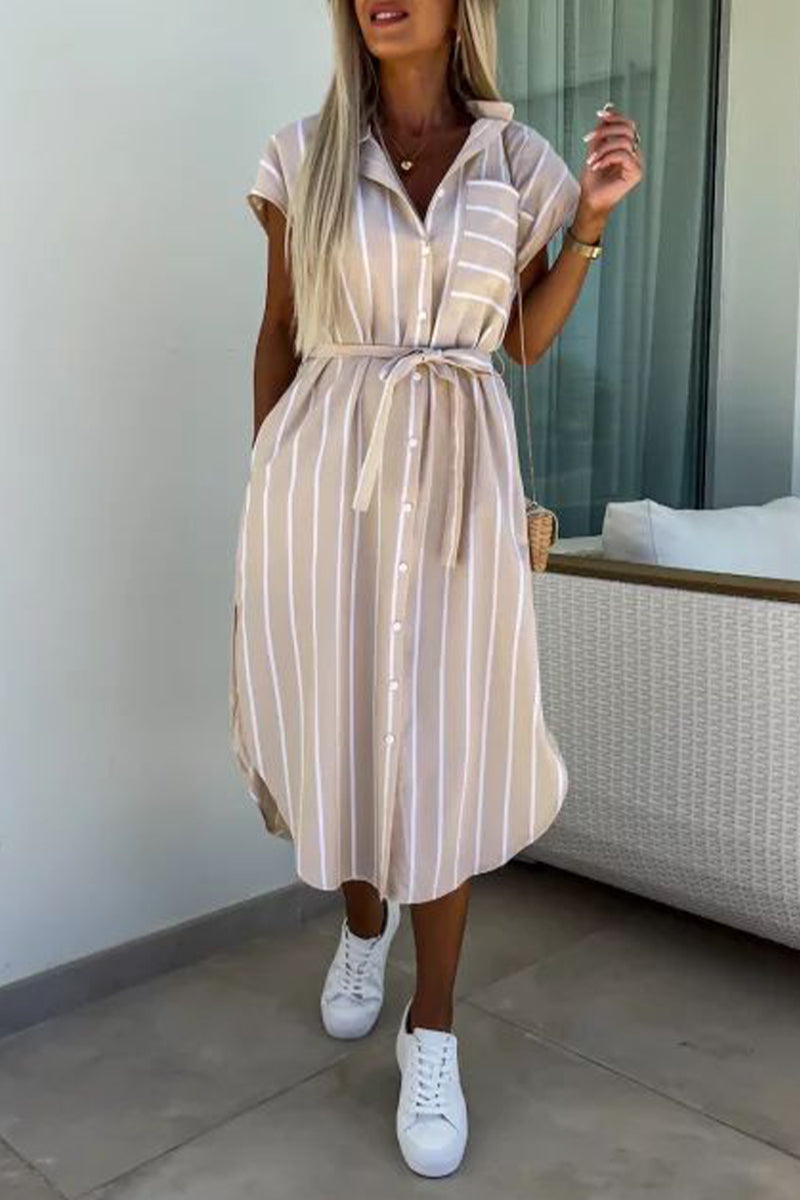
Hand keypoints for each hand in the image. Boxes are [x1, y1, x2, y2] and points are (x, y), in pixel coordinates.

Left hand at [577, 101, 643, 222]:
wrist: (590, 200)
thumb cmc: (593, 178)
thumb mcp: (595, 147)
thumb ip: (602, 130)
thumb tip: (608, 107)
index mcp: (628, 147)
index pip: (627, 124)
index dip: (615, 116)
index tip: (599, 114)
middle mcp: (636, 153)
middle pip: (628, 129)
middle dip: (606, 131)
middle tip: (588, 139)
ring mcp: (638, 163)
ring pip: (625, 141)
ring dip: (603, 148)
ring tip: (590, 159)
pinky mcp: (636, 173)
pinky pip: (624, 155)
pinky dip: (607, 158)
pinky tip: (596, 165)